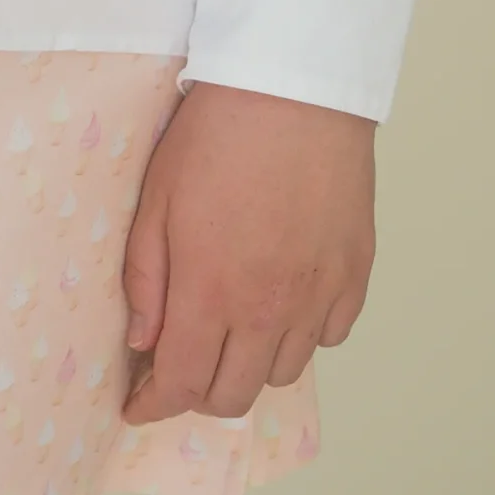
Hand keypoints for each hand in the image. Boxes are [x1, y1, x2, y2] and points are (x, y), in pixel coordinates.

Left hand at [119, 80, 374, 423]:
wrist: (292, 89)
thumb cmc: (216, 134)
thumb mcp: (155, 198)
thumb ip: (146, 279)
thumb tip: (143, 343)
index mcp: (212, 291)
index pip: (183, 383)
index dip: (156, 405)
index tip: (139, 404)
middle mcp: (270, 308)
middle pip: (235, 395)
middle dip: (198, 393)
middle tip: (179, 366)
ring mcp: (319, 295)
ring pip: (284, 373)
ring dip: (250, 366)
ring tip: (230, 332)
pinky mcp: (355, 276)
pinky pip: (329, 337)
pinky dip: (303, 336)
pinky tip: (282, 305)